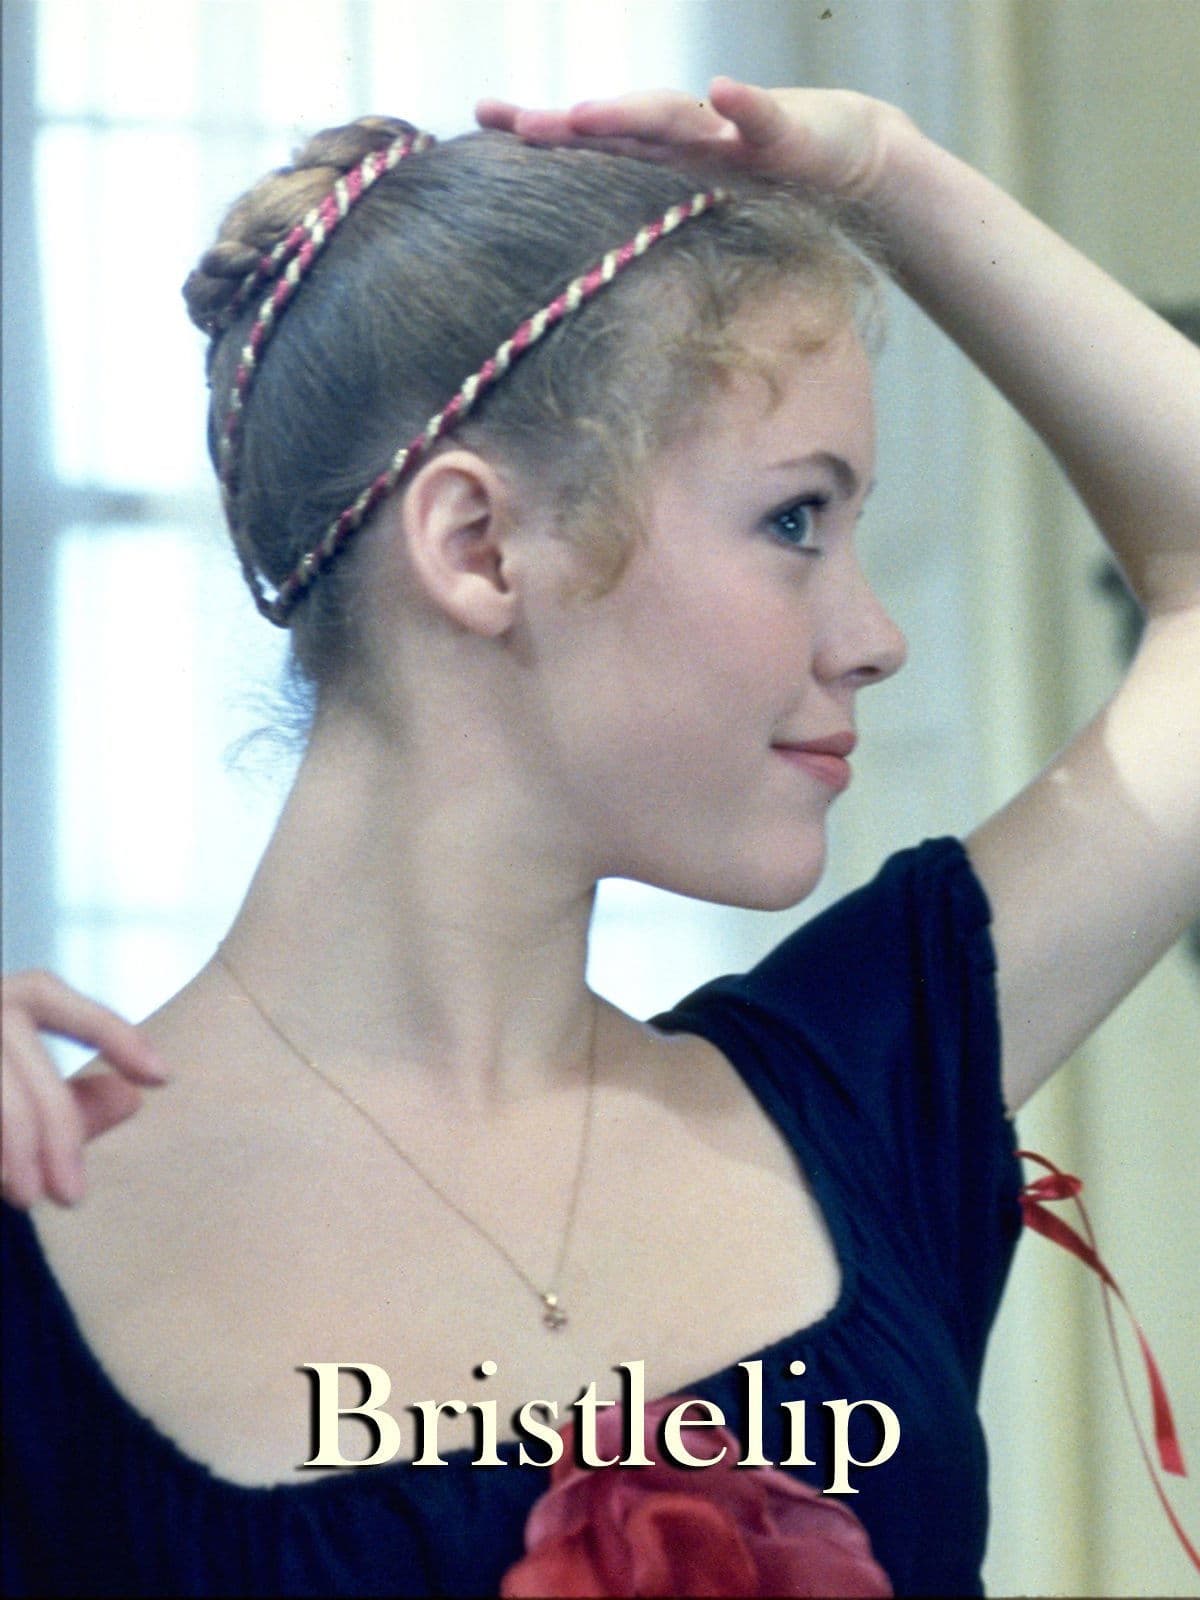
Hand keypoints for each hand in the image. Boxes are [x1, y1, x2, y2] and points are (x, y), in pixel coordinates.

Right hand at [1, 971, 167, 1208]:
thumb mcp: (17, 1095)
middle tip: (73, 1194)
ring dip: (11, 1145)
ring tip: (30, 1196)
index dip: (107, 1031)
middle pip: (18, 1056)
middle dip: (54, 1127)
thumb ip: (67, 1103)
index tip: (162, 1077)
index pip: (48, 998)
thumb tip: (133, 1098)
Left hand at [477, 76, 917, 202]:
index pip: (591, 144)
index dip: (540, 133)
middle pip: (616, 127)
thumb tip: (586, 265)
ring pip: (673, 118)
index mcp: (661, 157)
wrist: (843, 156)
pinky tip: (726, 90)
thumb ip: (647, 228)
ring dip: (630, 113)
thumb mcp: (697, 212)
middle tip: (516, 124)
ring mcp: (729, 134)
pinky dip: (744, 104)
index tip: (482, 125)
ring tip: (586, 114)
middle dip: (566, 126)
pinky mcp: (782, 135)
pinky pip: (761, 117)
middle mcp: (685, 138)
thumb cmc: (761, 184)